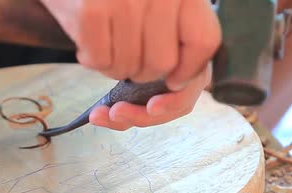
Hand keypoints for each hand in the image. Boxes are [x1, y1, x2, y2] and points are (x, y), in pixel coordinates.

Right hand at [40, 0, 220, 128]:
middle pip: (163, 63)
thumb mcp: (156, 2)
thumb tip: (181, 84)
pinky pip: (100, 62)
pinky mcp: (92, 11)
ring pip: (129, 68)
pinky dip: (91, 61)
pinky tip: (87, 45)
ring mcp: (125, 0)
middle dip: (141, 73)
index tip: (173, 80)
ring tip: (104, 48)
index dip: (190, 70)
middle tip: (127, 60)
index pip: (204, 40)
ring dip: (113, 69)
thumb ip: (177, 31)